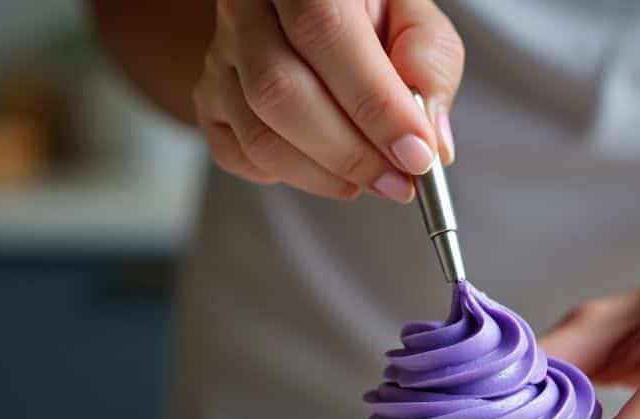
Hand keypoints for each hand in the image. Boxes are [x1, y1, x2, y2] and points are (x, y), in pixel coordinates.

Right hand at [193, 0, 462, 201]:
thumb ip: (428, 62)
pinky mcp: (208, 99)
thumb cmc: (367, 12)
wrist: (309, 12)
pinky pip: (238, 157)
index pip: (325, 34)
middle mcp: (245, 8)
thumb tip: (431, 139)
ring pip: (258, 134)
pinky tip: (324, 168)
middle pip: (281, 92)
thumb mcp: (410, 15)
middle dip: (351, 152)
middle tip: (399, 180)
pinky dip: (288, 177)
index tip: (416, 154)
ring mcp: (219, 56)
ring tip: (372, 179)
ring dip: (324, 174)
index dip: (373, 104)